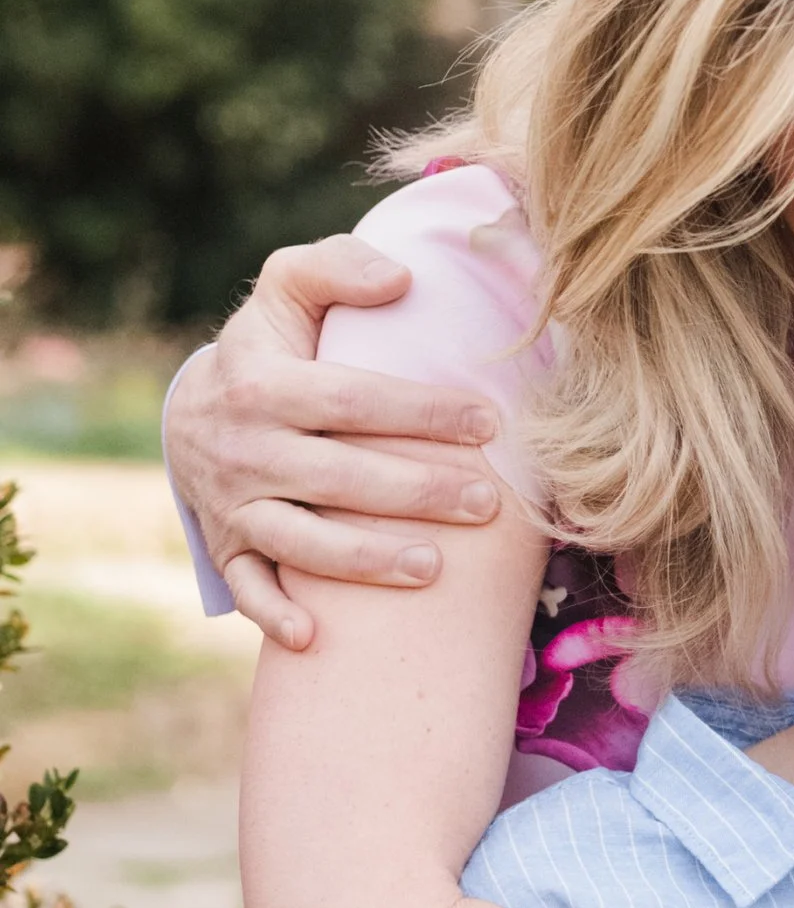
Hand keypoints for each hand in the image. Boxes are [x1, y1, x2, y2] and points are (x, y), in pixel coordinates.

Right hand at [167, 236, 506, 649]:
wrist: (192, 409)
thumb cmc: (269, 348)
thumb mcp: (285, 289)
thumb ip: (335, 268)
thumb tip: (402, 278)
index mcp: (264, 384)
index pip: (351, 399)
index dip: (420, 409)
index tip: (488, 420)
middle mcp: (245, 448)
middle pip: (338, 476)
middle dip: (416, 492)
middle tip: (487, 504)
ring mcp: (234, 503)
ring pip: (301, 540)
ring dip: (365, 560)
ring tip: (433, 570)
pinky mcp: (229, 546)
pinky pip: (249, 586)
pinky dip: (273, 614)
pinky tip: (315, 639)